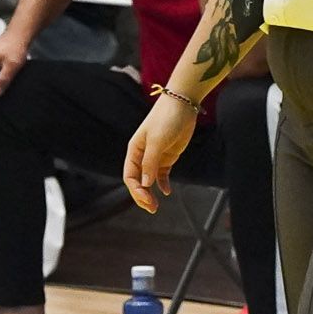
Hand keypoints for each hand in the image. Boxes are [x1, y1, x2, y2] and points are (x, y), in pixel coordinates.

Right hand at [122, 96, 198, 212]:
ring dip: (151, 193)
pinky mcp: (167, 157)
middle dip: (142, 196)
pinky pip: (162, 175)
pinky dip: (163, 184)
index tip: (147, 199)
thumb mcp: (157, 141)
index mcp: (134, 151)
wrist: (182, 105)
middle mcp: (142, 156)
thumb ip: (151, 163)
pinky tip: (167, 192)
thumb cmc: (166, 119)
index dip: (136, 190)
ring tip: (156, 206)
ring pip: (149, 180)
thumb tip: (146, 184)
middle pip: (138, 181)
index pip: (130, 176)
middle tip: (152, 208)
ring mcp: (155, 157)